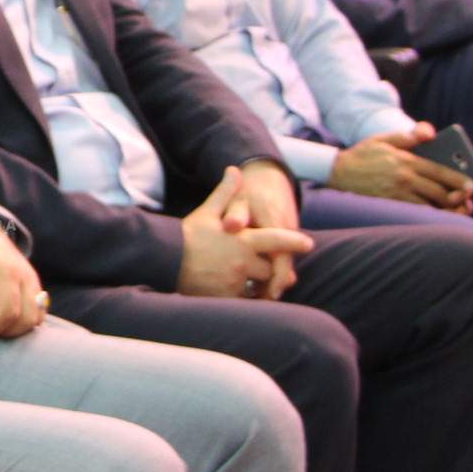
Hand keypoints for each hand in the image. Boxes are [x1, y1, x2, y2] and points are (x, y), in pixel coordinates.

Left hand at [0, 218, 46, 337]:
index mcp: (4, 272)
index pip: (8, 312)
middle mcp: (25, 276)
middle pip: (27, 319)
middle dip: (6, 332)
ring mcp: (33, 280)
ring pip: (37, 318)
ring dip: (17, 329)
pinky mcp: (35, 284)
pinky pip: (39, 312)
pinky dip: (25, 321)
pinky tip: (5, 318)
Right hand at [176, 166, 313, 300]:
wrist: (164, 260)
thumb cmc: (187, 235)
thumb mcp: (207, 212)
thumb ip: (226, 192)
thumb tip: (235, 169)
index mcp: (243, 240)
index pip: (277, 241)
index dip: (294, 242)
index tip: (308, 243)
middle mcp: (242, 263)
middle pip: (271, 270)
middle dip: (270, 270)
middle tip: (271, 271)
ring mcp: (234, 282)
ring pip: (258, 288)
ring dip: (257, 286)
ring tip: (251, 282)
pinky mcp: (224, 298)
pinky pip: (243, 301)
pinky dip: (243, 298)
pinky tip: (234, 291)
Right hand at [328, 125, 472, 209]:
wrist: (337, 172)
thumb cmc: (363, 154)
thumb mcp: (384, 138)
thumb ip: (408, 136)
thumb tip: (430, 132)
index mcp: (406, 160)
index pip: (440, 172)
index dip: (459, 181)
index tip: (472, 186)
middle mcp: (404, 178)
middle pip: (439, 192)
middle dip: (458, 199)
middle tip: (469, 202)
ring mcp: (397, 194)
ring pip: (430, 206)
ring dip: (447, 211)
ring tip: (459, 212)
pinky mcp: (389, 205)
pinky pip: (415, 213)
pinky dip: (430, 216)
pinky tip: (439, 216)